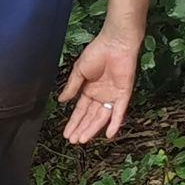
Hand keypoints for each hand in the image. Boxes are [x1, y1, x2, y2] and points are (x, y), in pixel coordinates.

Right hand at [58, 29, 140, 143]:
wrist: (114, 43)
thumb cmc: (96, 53)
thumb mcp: (79, 71)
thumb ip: (72, 87)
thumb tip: (60, 100)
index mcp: (89, 90)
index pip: (80, 110)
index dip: (73, 122)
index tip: (66, 133)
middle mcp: (101, 96)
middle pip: (90, 116)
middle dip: (81, 128)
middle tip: (73, 141)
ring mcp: (112, 96)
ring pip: (102, 117)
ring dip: (92, 129)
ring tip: (83, 140)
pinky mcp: (124, 94)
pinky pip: (119, 112)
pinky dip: (115, 123)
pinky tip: (108, 134)